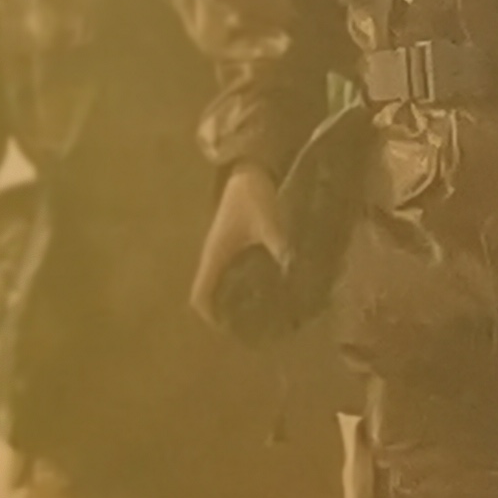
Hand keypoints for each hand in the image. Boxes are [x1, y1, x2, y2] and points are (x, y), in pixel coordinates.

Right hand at [187, 164, 290, 329]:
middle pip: (212, 294)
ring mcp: (224, 247)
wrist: (251, 162)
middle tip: (256, 329)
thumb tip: (297, 278)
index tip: (231, 335)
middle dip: (228, 314)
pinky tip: (271, 284)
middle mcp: (215, 255)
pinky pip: (236, 270)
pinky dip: (247, 282)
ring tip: (265, 310)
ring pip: (224, 282)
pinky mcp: (236, 239)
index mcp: (215, 256)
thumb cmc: (253, 194)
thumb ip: (282, 249)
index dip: (211, 320)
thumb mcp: (270, 223)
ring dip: (238, 298)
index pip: (200, 298)